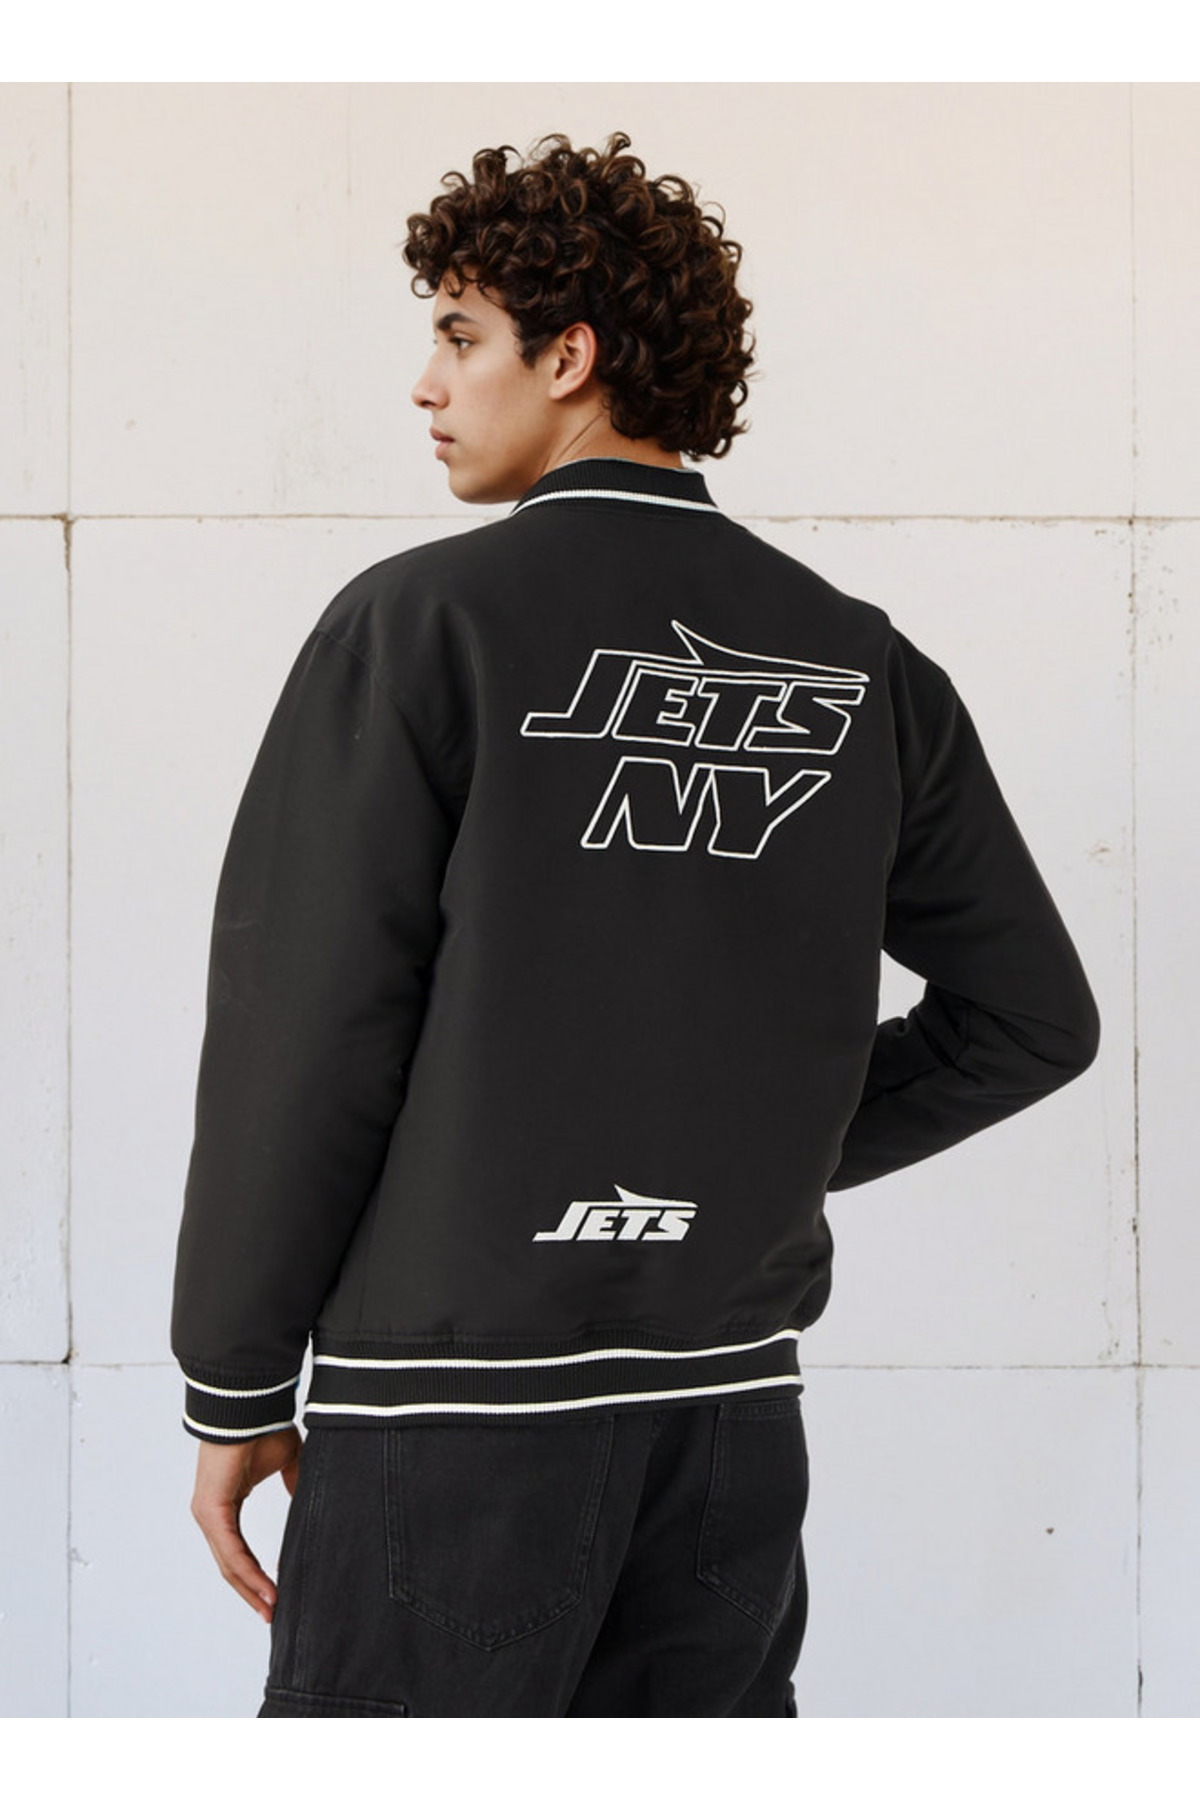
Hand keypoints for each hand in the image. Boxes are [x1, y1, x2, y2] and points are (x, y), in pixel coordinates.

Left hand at [190, 1426, 302, 1622]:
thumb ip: (294, 1485)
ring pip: (230, 1565)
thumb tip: (306, 1502)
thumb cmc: (263, 1429)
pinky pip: (231, 1551)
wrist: (249, 1408)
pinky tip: (267, 1588)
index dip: (255, 1575)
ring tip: (273, 1609)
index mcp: (225, 1506)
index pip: (237, 1552)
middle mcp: (212, 1515)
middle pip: (230, 1567)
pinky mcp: (211, 1511)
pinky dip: (249, 1573)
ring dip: (252, 1589)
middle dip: (252, 1593)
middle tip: (272, 1615)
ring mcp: (208, 1515)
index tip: (276, 1594)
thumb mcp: (287, 1462)